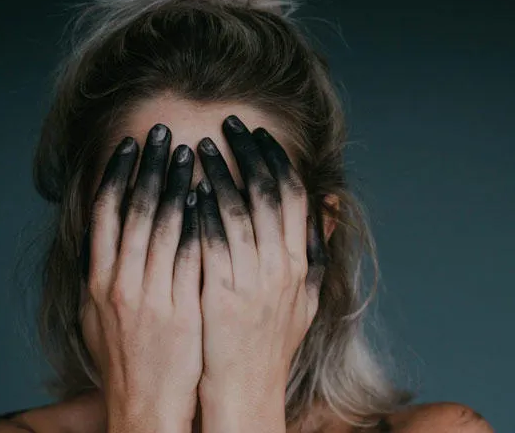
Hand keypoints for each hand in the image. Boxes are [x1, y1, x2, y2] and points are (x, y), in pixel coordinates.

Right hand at [81, 124, 201, 432]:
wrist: (144, 403)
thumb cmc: (124, 358)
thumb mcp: (98, 314)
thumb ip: (101, 273)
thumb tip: (104, 236)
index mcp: (97, 280)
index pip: (104, 214)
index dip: (117, 175)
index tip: (130, 145)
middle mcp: (119, 282)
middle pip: (134, 210)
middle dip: (149, 166)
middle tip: (162, 133)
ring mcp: (150, 295)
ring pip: (163, 226)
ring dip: (176, 184)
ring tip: (190, 153)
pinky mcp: (180, 308)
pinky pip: (191, 255)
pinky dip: (199, 222)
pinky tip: (209, 197)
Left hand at [194, 116, 327, 431]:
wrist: (245, 389)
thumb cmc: (271, 343)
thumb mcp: (306, 297)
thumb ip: (316, 248)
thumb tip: (329, 202)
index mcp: (300, 263)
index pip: (294, 196)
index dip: (276, 160)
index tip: (258, 135)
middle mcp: (281, 267)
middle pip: (268, 193)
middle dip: (248, 153)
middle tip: (228, 125)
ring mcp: (252, 280)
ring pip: (237, 210)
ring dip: (218, 173)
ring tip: (200, 148)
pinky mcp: (220, 292)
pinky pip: (210, 240)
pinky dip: (199, 210)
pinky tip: (185, 190)